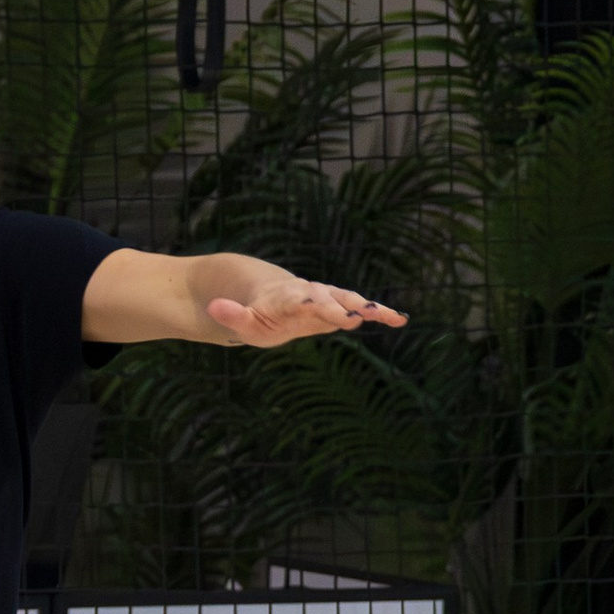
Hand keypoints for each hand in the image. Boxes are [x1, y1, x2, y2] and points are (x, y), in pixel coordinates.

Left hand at [203, 270, 408, 345]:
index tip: (331, 316)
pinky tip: (399, 320)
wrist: (267, 296)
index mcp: (287, 298)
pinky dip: (377, 313)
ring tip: (390, 317)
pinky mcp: (337, 307)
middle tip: (360, 316)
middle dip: (342, 307)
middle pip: (328, 298)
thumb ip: (232, 315)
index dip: (317, 307)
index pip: (302, 302)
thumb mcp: (240, 319)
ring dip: (367, 307)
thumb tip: (213, 308)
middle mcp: (309, 293)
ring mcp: (326, 298)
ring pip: (347, 300)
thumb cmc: (255, 313)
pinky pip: (358, 308)